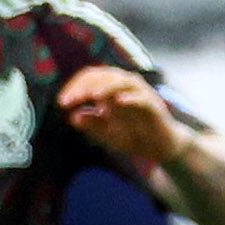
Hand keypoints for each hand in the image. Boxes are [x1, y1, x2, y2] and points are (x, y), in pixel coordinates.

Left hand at [57, 64, 177, 175]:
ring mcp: (141, 94)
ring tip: (92, 96)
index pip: (91, 77)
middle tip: (70, 100)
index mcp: (113, 89)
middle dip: (85, 86)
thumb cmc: (134, 137)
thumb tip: (73, 117)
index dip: (75, 86)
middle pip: (104, 75)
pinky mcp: (154, 106)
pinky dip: (130, 98)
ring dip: (106, 86)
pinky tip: (118, 102)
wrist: (161, 149)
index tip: (62, 102)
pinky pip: (142, 98)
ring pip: (123, 81)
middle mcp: (126, 86)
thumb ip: (92, 125)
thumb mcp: (107, 135)